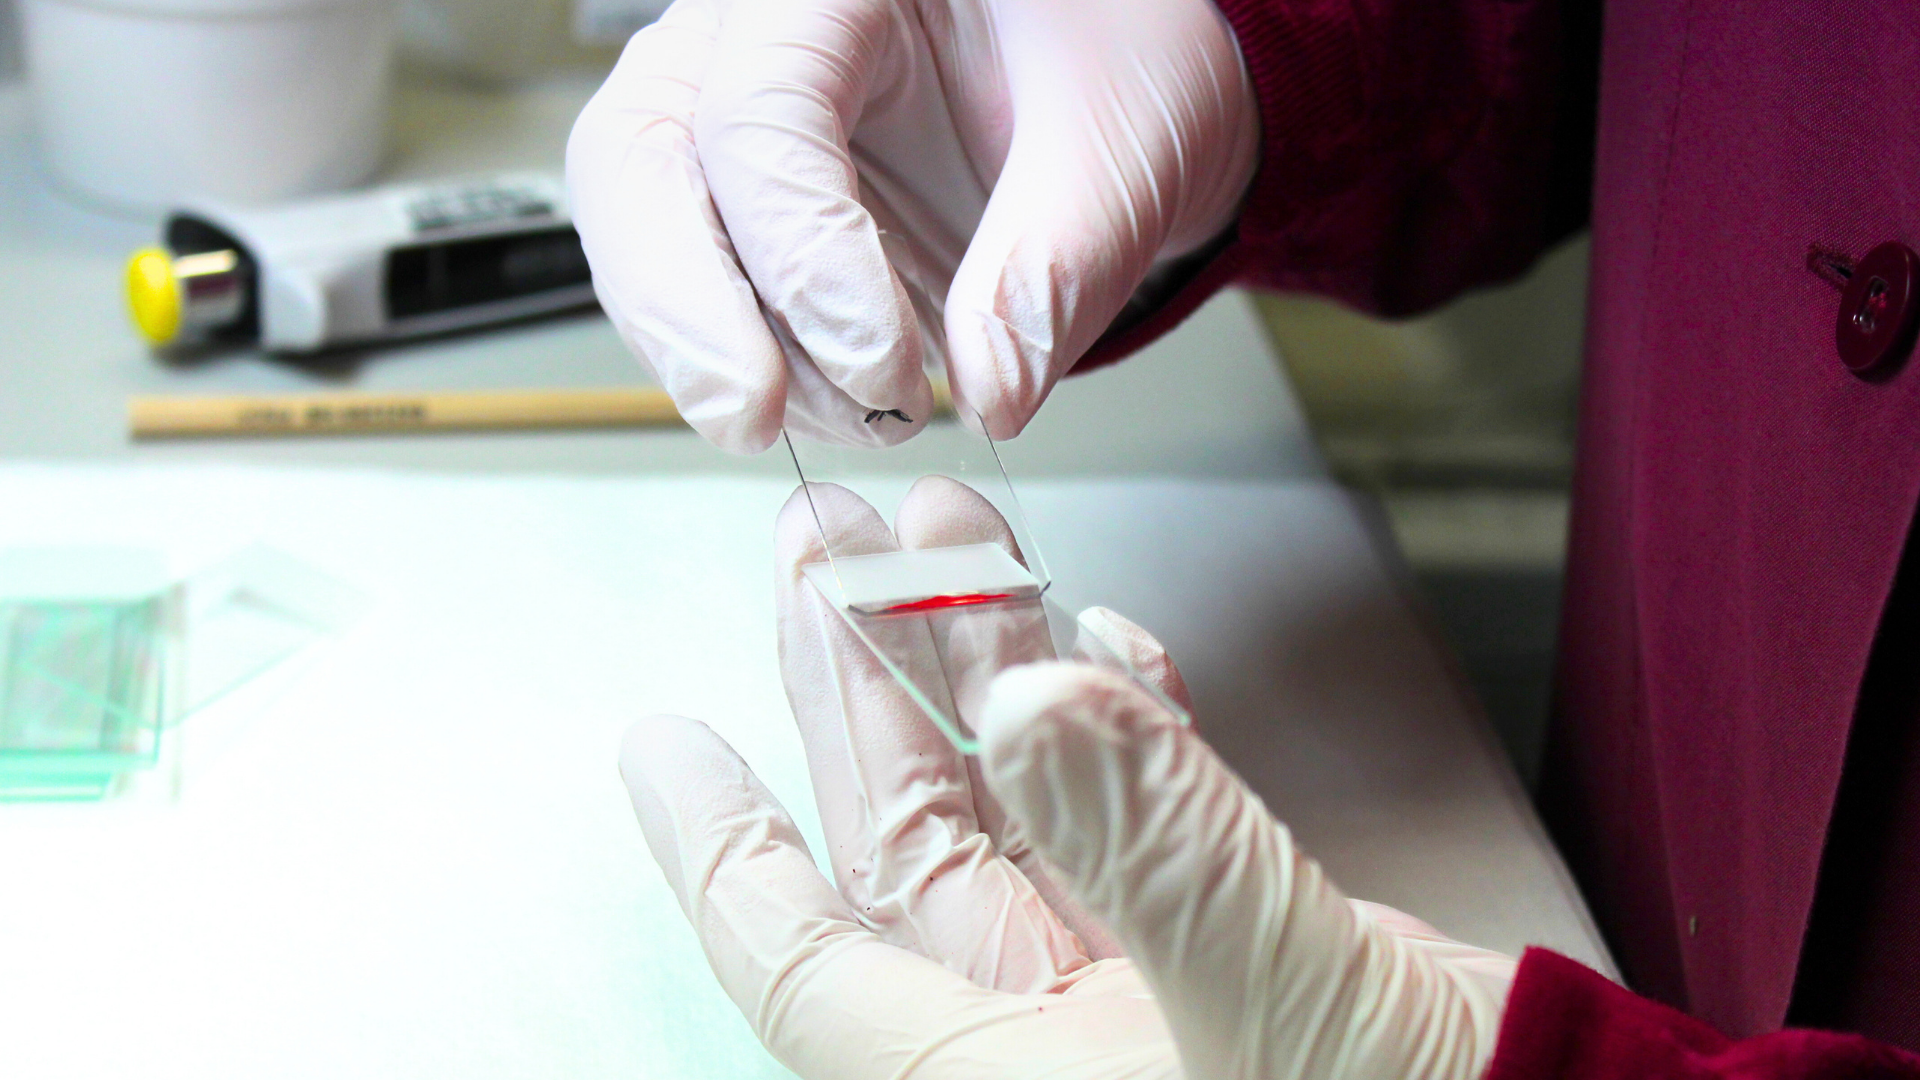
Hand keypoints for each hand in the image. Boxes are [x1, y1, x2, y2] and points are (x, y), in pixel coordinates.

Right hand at [567, 0, 1258, 451]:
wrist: (1125, 74)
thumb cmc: (1126, 48)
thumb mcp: (1126, 139)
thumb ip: (1061, 258)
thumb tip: (989, 388)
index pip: (760, 110)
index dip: (807, 256)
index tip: (887, 367)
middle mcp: (756, 28)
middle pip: (639, 159)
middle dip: (688, 312)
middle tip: (757, 417)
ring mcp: (731, 107)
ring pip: (642, 228)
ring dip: (725, 353)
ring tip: (864, 413)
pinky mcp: (745, 195)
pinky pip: (693, 281)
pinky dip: (750, 358)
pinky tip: (831, 401)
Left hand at [619, 479, 1517, 1078]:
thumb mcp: (1272, 995)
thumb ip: (1155, 846)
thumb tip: (1031, 701)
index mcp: (1006, 1076)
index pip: (809, 960)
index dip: (722, 849)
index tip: (659, 740)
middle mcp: (1050, 1033)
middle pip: (913, 844)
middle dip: (866, 686)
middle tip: (826, 552)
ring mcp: (1142, 981)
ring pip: (1025, 807)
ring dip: (993, 673)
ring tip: (952, 540)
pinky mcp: (1230, 939)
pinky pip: (1137, 821)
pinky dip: (1121, 729)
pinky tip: (1102, 646)